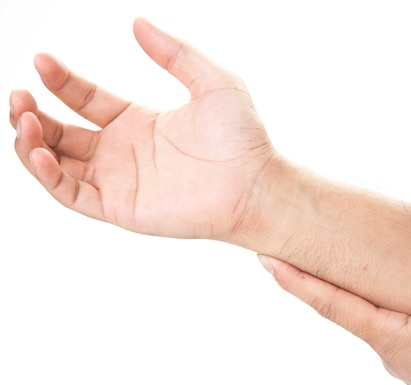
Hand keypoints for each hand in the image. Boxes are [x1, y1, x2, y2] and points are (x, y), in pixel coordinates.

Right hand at [9, 18, 273, 239]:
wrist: (257, 183)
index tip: (41, 60)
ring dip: (32, 141)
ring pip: (59, 163)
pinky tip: (39, 149)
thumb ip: (174, 52)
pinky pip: (73, 194)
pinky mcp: (121, 208)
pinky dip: (48, 175)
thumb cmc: (242, 137)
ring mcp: (120, 181)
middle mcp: (124, 153)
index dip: (61, 81)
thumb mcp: (211, 80)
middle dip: (34, 113)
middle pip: (64, 132)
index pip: (86, 99)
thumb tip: (137, 21)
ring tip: (23, 116)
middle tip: (18, 95)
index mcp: (140, 123)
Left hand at [258, 215, 410, 384]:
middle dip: (321, 279)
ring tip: (353, 260)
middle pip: (347, 307)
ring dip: (362, 290)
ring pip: (377, 315)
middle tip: (292, 250)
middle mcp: (389, 350)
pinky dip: (391, 303)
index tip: (265, 260)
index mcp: (389, 337)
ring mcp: (406, 359)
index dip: (295, 280)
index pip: (330, 303)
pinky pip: (400, 324)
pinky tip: (410, 292)